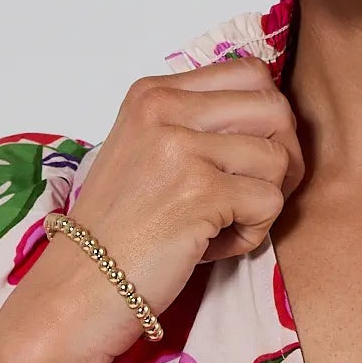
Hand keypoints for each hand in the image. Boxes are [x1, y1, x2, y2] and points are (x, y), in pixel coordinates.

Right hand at [4, 56, 304, 362]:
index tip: (250, 157)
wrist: (79, 287)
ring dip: (265, 201)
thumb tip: (278, 116)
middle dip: (282, 157)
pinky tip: (212, 245)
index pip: (250, 74)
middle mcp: (165, 109)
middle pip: (275, 108)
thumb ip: (200, 126)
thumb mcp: (151, 152)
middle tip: (253, 195)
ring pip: (280, 157)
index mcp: (154, 93)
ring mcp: (181, 148)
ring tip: (222, 225)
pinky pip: (270, 202)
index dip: (268, 119)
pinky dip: (253, 233)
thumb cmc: (123, 230)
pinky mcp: (200, 191)